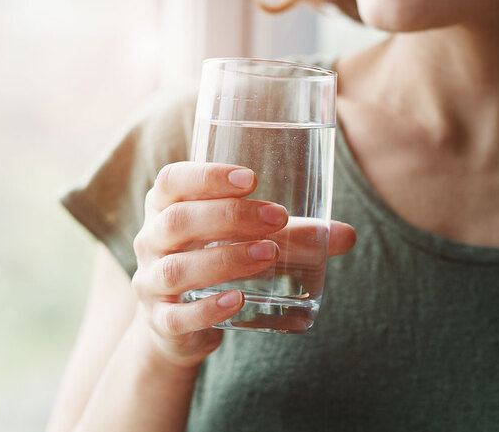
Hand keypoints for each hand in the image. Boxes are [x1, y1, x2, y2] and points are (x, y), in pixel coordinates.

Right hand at [131, 162, 355, 367]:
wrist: (181, 323)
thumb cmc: (218, 260)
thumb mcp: (248, 240)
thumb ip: (294, 235)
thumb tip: (348, 235)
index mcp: (166, 207)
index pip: (172, 180)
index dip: (206, 176)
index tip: (251, 178)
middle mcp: (151, 240)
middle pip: (177, 220)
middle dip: (228, 216)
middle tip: (276, 217)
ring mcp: (151, 282)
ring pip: (177, 268)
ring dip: (225, 259)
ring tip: (268, 254)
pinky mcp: (161, 321)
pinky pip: (177, 316)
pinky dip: (207, 309)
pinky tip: (238, 300)